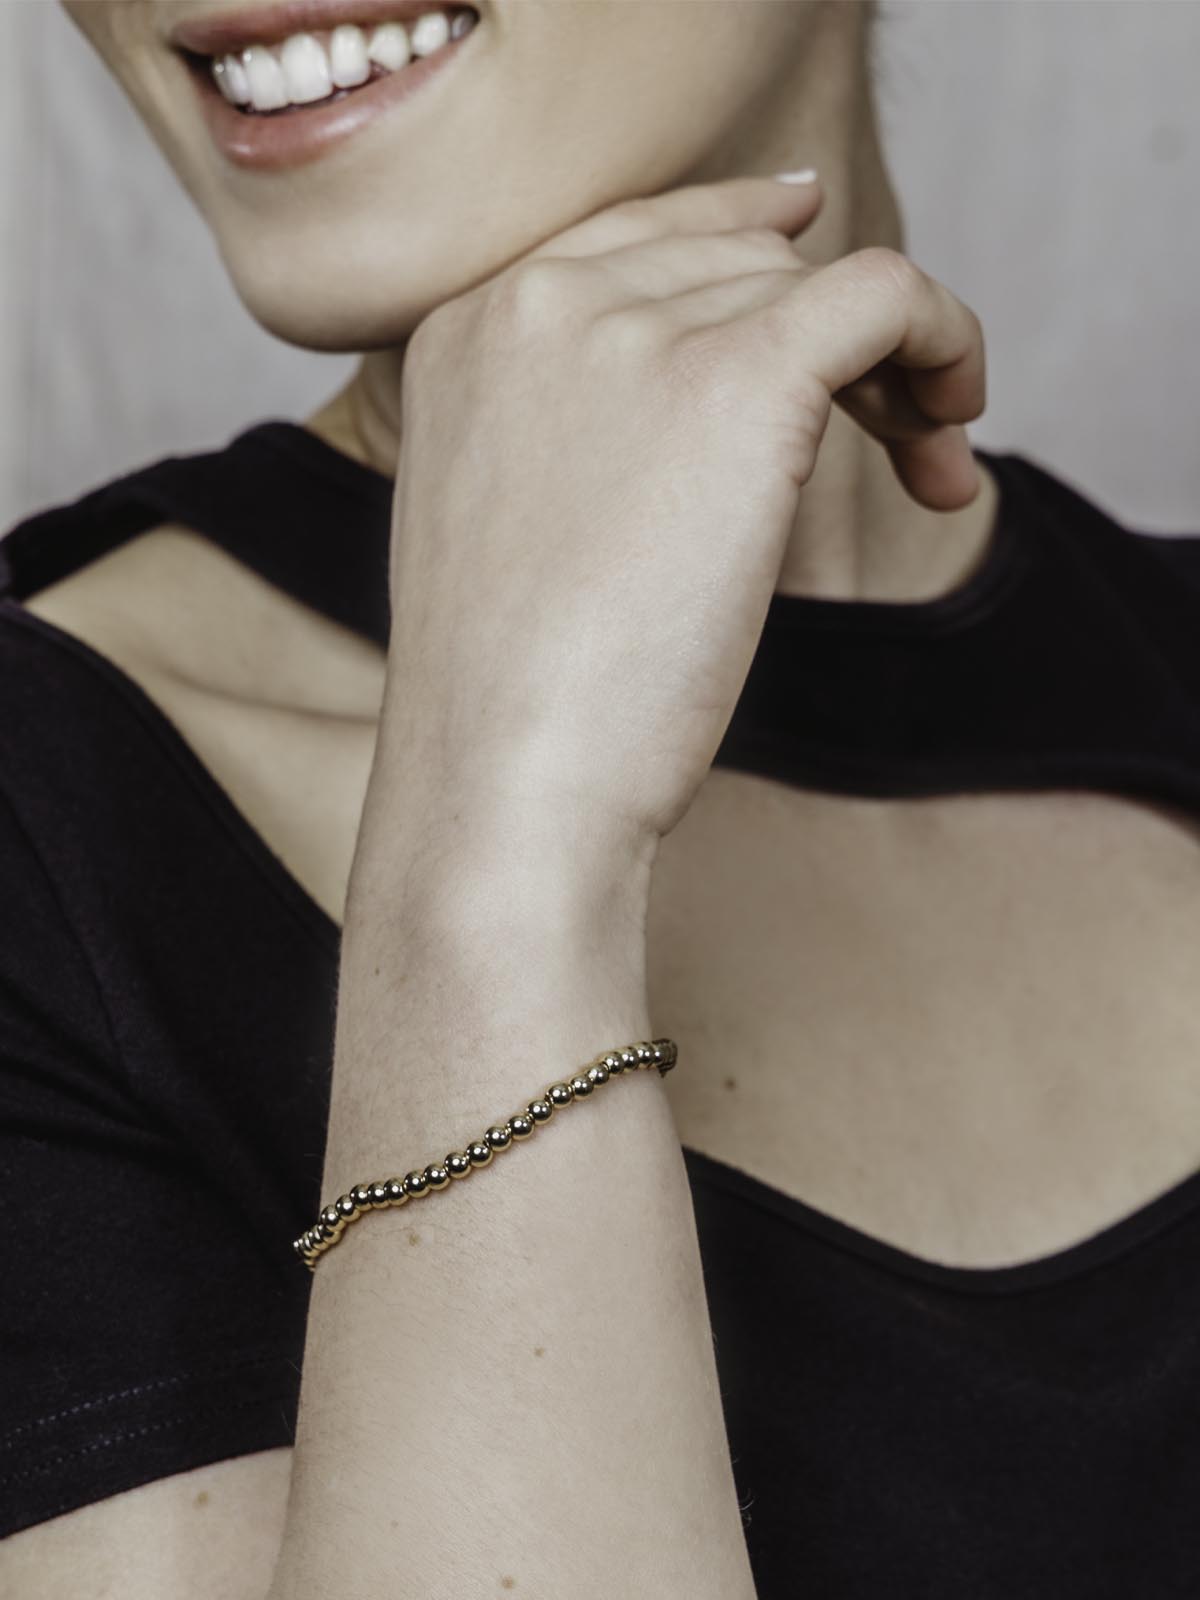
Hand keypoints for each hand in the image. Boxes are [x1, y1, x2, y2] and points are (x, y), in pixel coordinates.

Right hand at [380, 174, 985, 847]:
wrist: (506, 778)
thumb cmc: (510, 703)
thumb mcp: (511, 526)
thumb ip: (577, 436)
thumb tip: (706, 416)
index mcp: (465, 330)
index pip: (633, 239)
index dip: (740, 241)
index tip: (814, 270)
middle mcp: (536, 300)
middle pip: (736, 264)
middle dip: (827, 341)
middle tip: (896, 430)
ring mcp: (631, 330)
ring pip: (813, 288)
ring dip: (891, 368)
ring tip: (926, 468)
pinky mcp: (739, 378)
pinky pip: (885, 294)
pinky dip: (944, 335)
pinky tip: (957, 414)